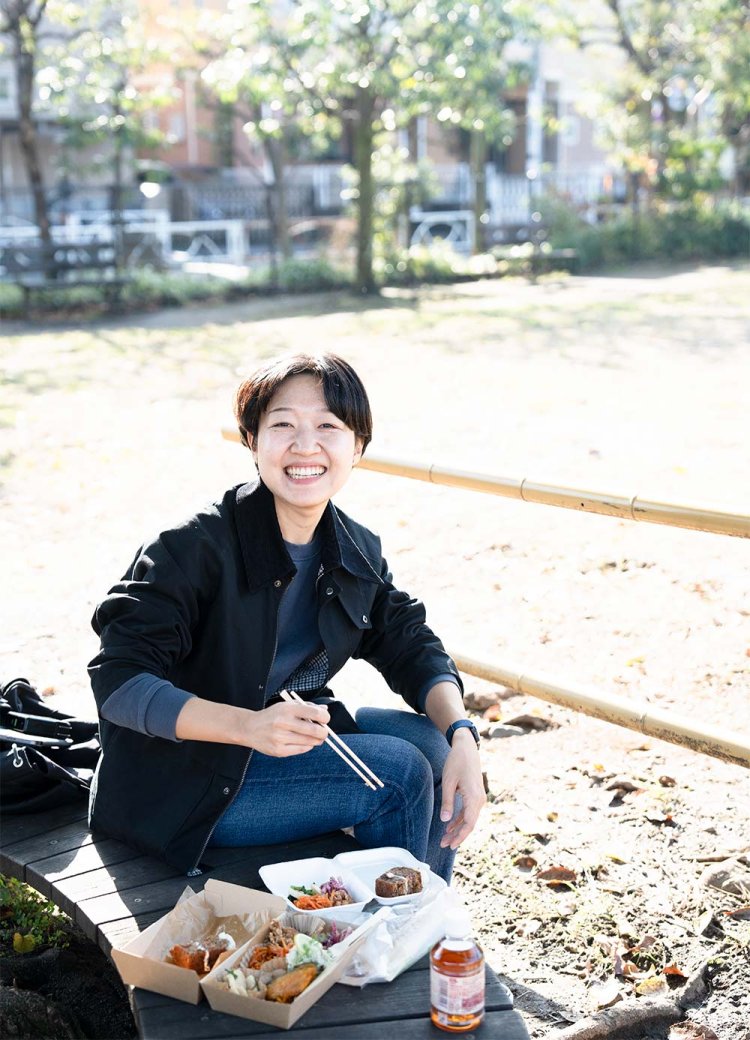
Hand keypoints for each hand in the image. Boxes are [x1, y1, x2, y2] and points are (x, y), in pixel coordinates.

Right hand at [239, 700, 329, 756]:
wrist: (250, 728)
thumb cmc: (273, 715)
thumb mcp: (287, 705)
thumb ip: (307, 707)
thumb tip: (325, 710)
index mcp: (287, 709)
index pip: (315, 713)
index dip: (325, 717)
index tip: (325, 719)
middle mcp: (283, 723)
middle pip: (315, 731)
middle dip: (324, 732)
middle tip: (324, 732)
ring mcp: (280, 738)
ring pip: (310, 742)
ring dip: (317, 740)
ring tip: (314, 737)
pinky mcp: (279, 751)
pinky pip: (301, 750)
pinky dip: (307, 746)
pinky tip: (304, 742)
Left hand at [439, 730, 485, 849]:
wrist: (467, 747)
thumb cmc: (456, 762)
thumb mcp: (449, 781)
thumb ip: (448, 802)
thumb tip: (445, 821)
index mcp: (474, 797)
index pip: (469, 823)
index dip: (460, 836)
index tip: (450, 845)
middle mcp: (480, 800)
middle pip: (469, 824)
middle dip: (457, 836)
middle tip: (443, 845)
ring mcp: (479, 798)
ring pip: (469, 819)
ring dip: (458, 829)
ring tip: (445, 839)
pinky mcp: (476, 795)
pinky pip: (469, 811)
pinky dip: (460, 819)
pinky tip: (450, 826)